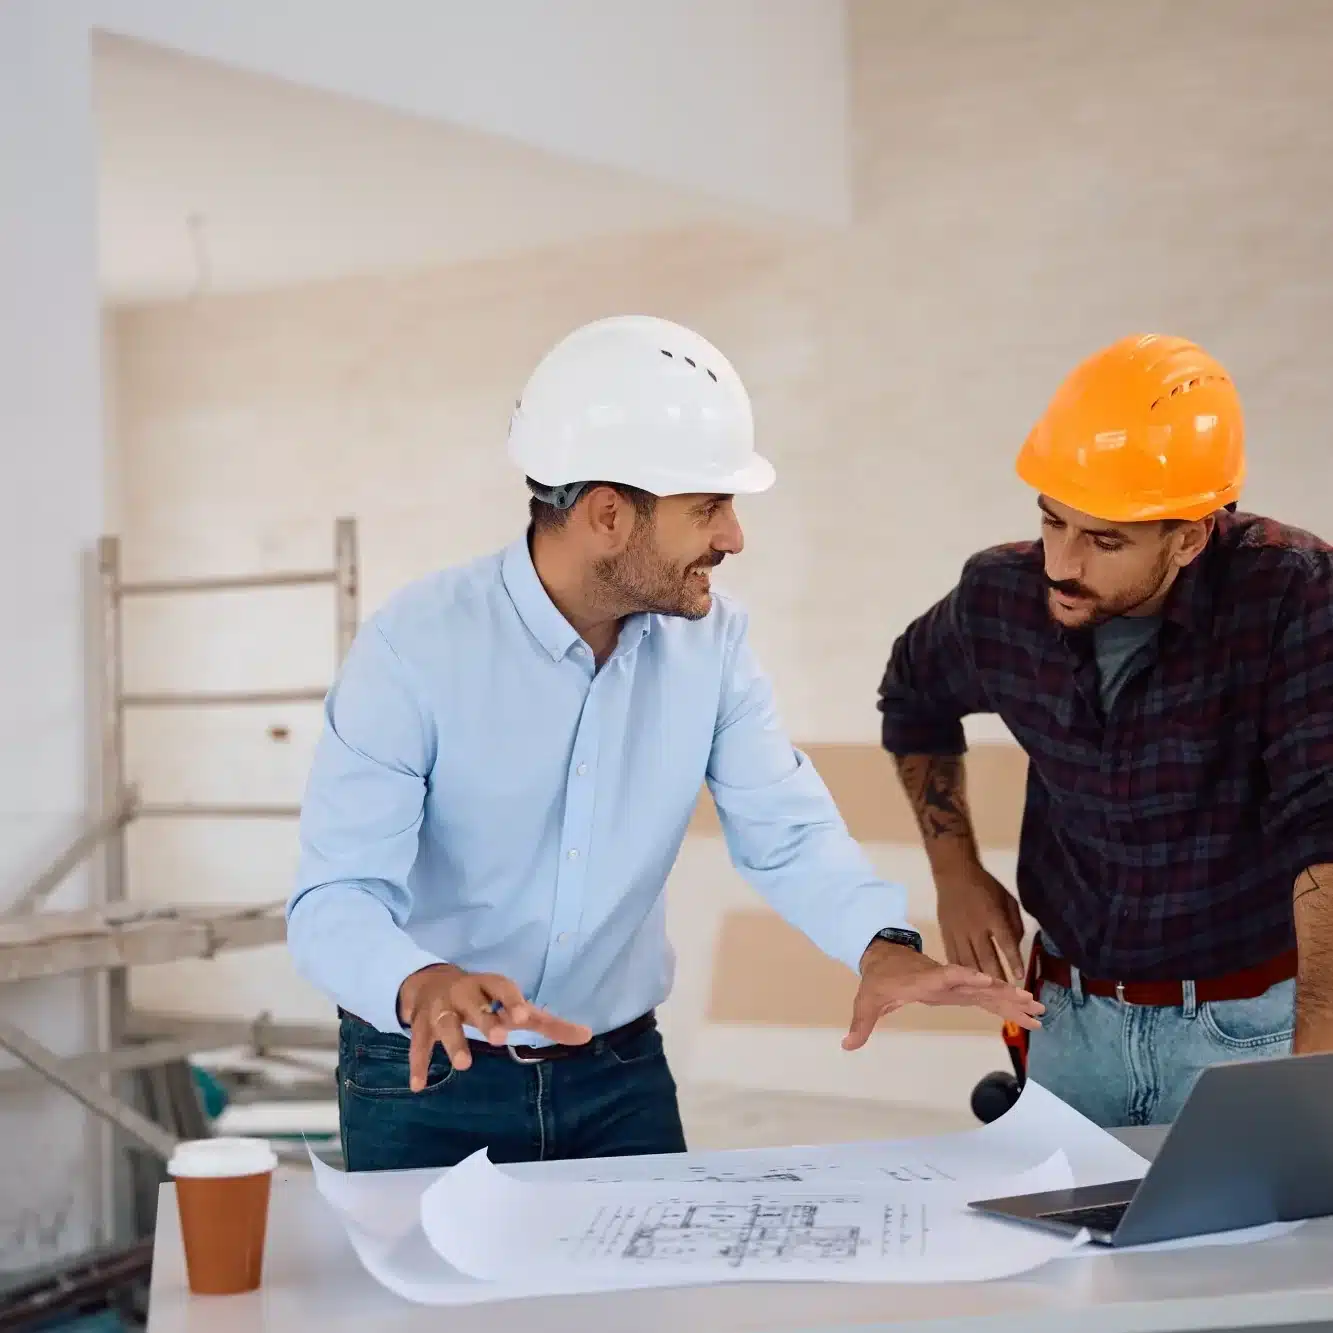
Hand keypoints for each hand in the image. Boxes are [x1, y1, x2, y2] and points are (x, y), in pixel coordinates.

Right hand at [396, 964, 592, 1090]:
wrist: (431, 981)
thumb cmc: (484, 998)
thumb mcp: (512, 1004)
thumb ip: (547, 1022)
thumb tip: (587, 1036)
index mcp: (488, 985)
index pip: (502, 988)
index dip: (512, 1001)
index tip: (524, 1017)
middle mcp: (463, 994)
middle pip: (475, 1006)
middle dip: (486, 1021)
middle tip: (499, 1038)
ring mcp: (440, 1009)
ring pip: (445, 1025)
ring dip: (454, 1042)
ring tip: (464, 1064)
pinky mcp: (421, 1026)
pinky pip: (418, 1046)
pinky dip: (418, 1065)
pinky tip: (419, 1086)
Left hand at [842, 941, 1042, 1051]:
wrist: (886, 958)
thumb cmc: (878, 980)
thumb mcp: (866, 1002)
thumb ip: (860, 1025)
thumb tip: (846, 1045)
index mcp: (925, 979)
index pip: (947, 975)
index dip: (965, 977)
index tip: (985, 979)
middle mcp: (946, 979)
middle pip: (978, 985)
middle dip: (1004, 993)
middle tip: (1031, 1004)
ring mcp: (957, 984)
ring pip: (989, 991)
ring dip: (1013, 1000)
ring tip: (1039, 1011)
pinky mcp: (962, 990)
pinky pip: (988, 997)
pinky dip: (1007, 1003)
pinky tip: (1027, 1012)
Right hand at [936, 861, 1025, 981]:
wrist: (954, 874)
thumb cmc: (985, 886)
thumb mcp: (1008, 899)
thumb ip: (1014, 923)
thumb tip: (1015, 945)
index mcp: (993, 916)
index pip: (1006, 943)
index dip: (1013, 960)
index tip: (1020, 976)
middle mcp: (975, 927)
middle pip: (987, 956)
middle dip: (998, 977)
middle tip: (1007, 994)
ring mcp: (958, 932)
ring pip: (969, 960)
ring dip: (980, 978)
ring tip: (989, 993)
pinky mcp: (946, 933)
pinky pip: (953, 955)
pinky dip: (961, 970)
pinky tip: (968, 981)